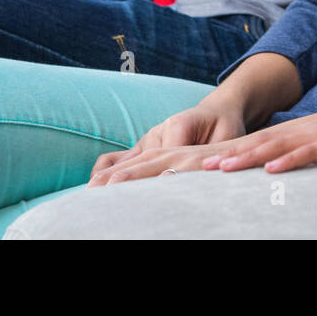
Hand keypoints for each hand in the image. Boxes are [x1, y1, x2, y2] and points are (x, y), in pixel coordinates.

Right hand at [88, 94, 246, 184]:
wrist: (219, 112)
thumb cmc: (225, 128)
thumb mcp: (225, 138)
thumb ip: (211, 155)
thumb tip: (194, 171)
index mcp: (179, 126)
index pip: (162, 157)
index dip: (154, 179)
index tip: (139, 197)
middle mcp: (158, 132)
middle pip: (131, 162)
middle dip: (115, 183)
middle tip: (100, 203)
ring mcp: (147, 140)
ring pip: (119, 160)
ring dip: (104, 179)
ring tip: (91, 198)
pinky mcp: (143, 147)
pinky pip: (116, 158)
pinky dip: (105, 172)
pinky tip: (96, 188)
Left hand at [201, 96, 316, 173]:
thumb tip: (297, 164)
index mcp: (308, 129)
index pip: (264, 140)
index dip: (235, 150)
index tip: (208, 163)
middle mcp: (309, 129)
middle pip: (262, 142)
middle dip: (231, 154)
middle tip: (203, 167)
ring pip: (278, 146)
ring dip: (249, 157)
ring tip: (223, 169)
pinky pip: (310, 153)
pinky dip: (289, 161)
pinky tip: (271, 170)